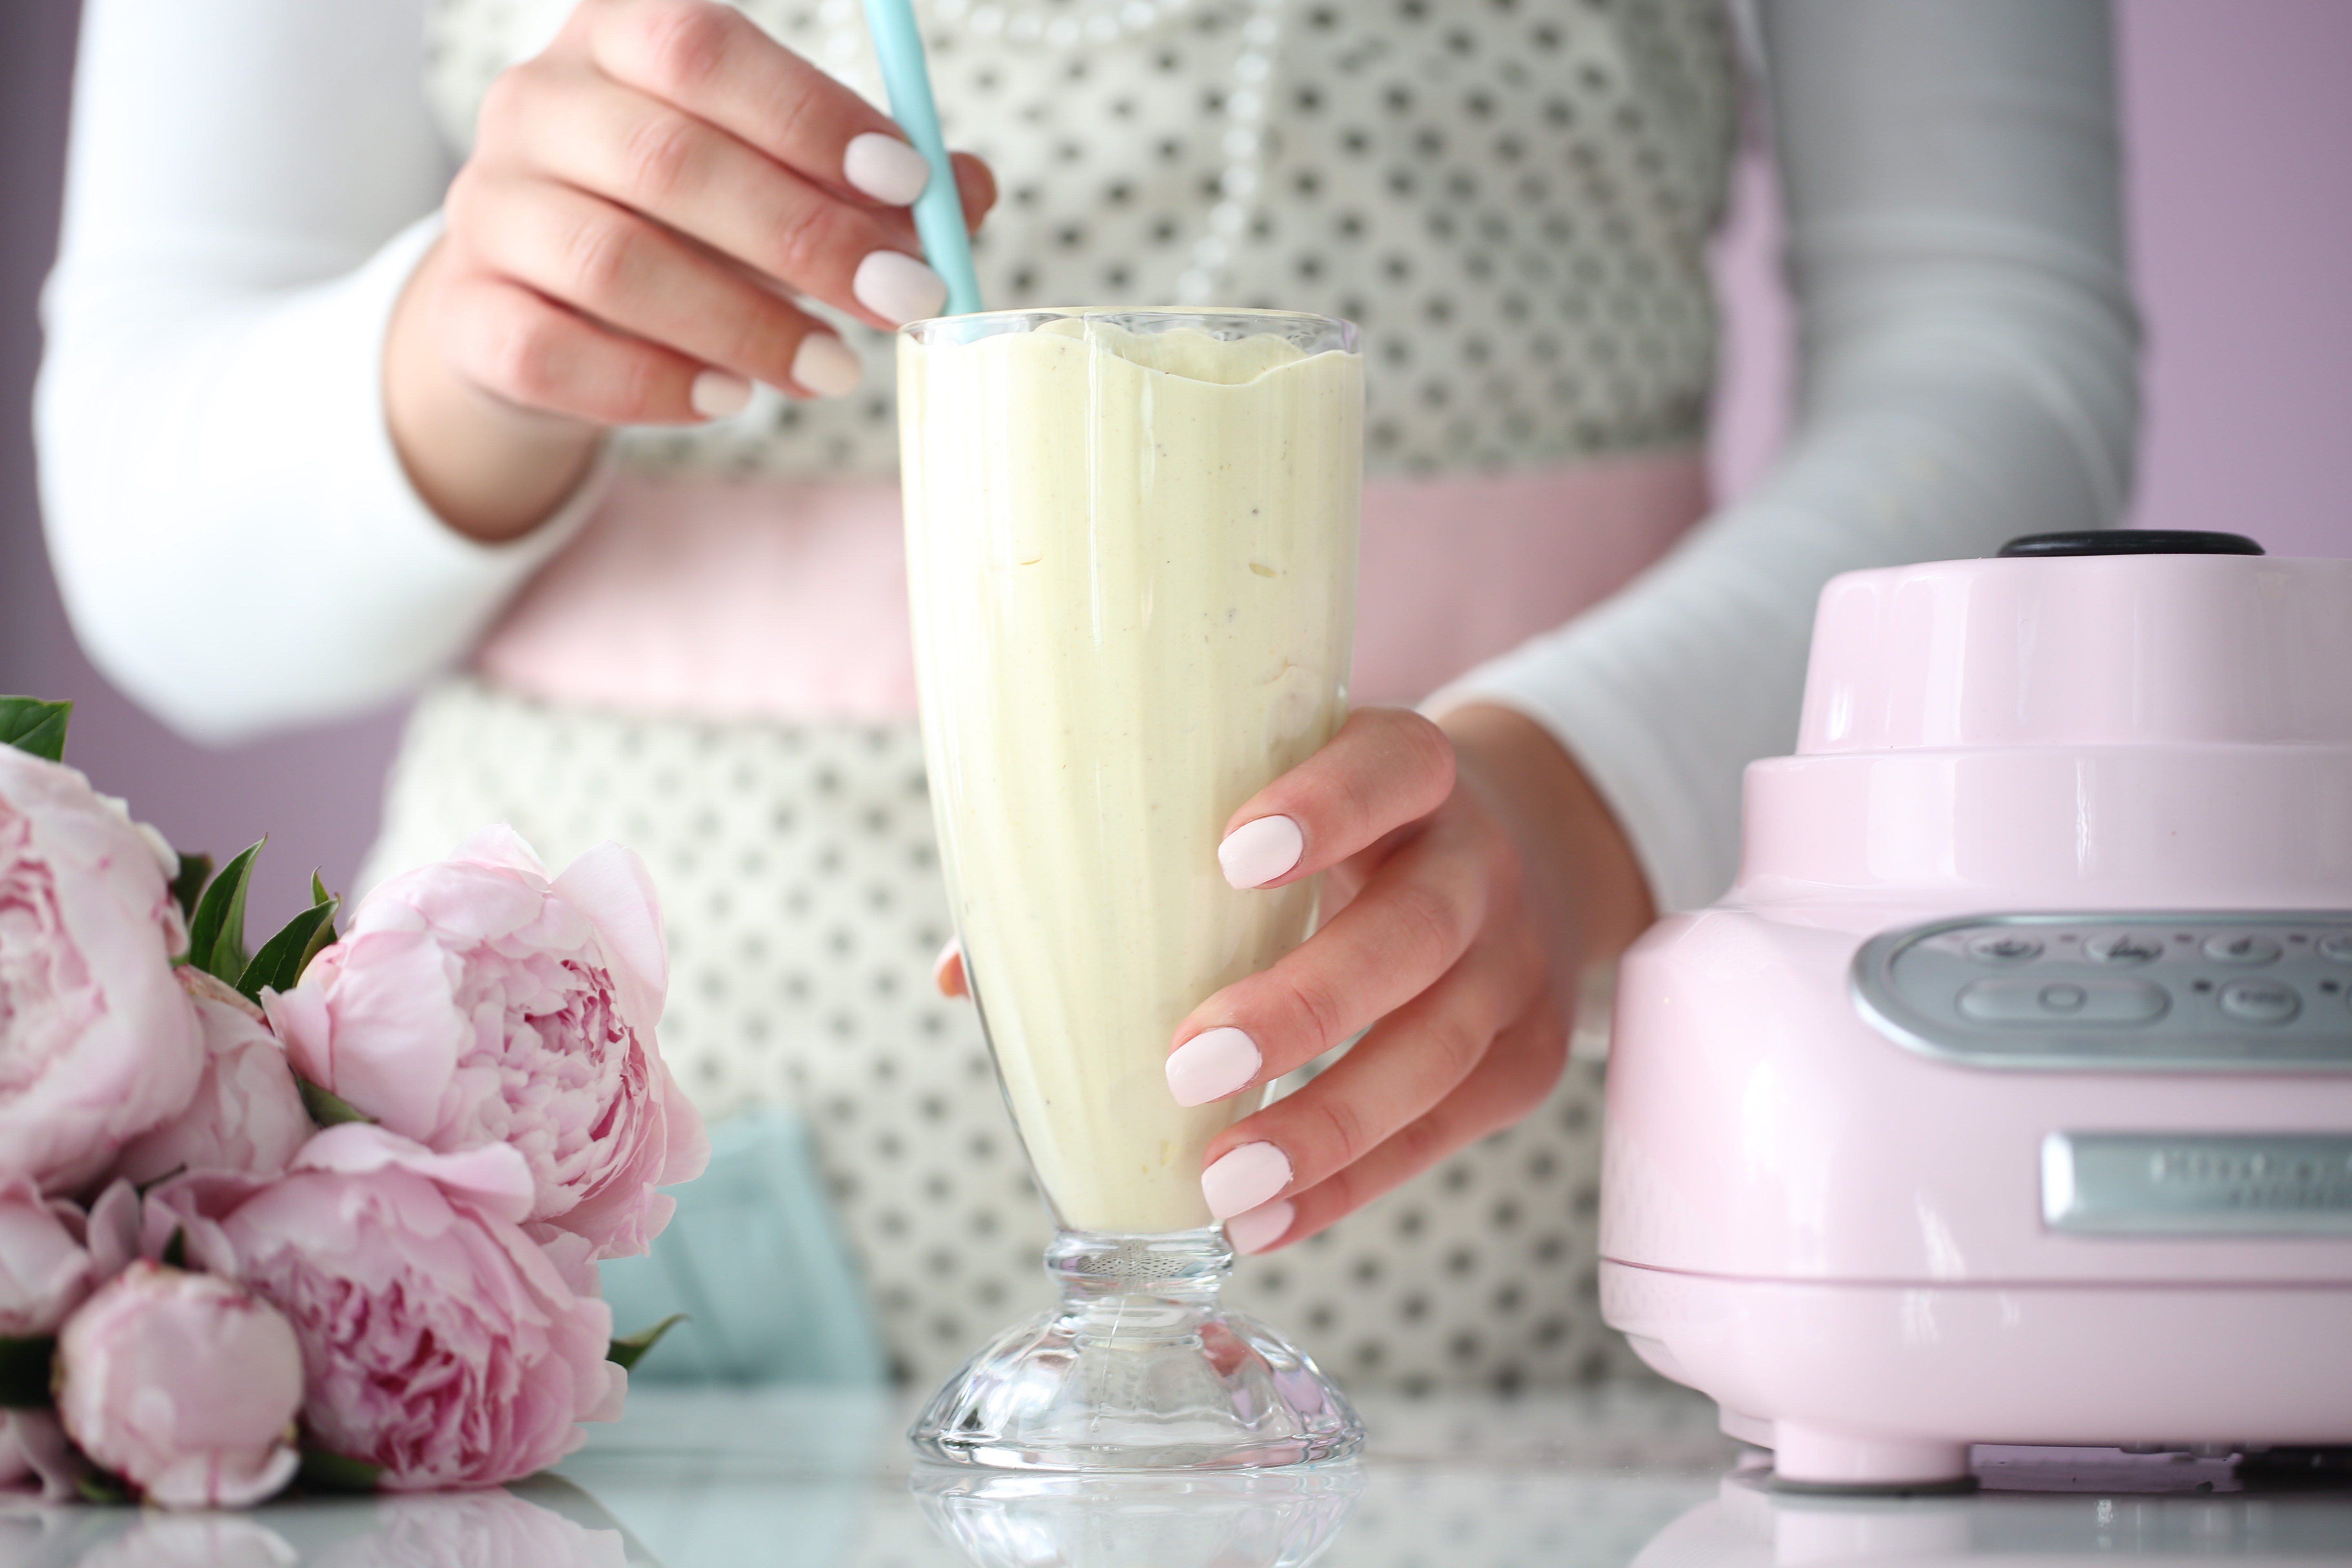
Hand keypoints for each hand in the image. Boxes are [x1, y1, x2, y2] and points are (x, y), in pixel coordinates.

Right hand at [386, 0, 995, 539]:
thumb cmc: (684, 222)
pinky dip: (654, 385)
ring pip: (612, 263)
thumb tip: (969, 194)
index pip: (702, 47)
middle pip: (667, 161)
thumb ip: (871, 181)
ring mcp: (488, 208)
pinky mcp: (466, 312)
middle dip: (806, 239)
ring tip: (836, 370)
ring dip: (744, 326)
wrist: (543, 301)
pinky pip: (552, 352)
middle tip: (904, 301)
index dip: (810, 117)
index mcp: (615, 35)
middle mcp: (536, 103)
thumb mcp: (776, 178)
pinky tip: (731, 401)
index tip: (911, 186)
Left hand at [1163, 705, 1653, 1253]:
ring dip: (1327, 1125)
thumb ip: (1160, 850)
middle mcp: (1480, 862)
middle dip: (1304, 1006)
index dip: (1326, 808)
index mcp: (1416, 774)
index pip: (1391, 768)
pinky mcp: (1527, 1057)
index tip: (1230, 858)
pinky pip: (1442, 1132)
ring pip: (1440, 1049)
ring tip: (1224, 1181)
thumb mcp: (1287, 799)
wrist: (1523, 853)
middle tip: (1190, 1066)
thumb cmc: (1349, 837)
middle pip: (1415, 931)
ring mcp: (1515, 964)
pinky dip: (1350, 1185)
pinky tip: (1266, 1222)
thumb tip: (978, 965)